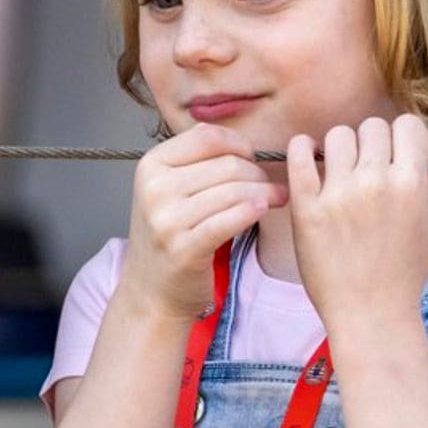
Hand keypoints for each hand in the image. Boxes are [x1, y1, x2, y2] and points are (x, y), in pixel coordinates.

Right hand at [120, 123, 286, 318]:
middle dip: (258, 174)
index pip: (209, 136)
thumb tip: (246, 142)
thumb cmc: (172, 234)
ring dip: (266, 193)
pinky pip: (232, 219)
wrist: (152, 290)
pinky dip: (253, 211)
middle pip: (229, 164)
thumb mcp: (170, 189)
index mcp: (151, 166)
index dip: (240, 145)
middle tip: (270, 187)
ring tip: (276, 199)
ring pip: (237, 191)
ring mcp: (166, 219)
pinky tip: (263, 210)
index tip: (251, 160)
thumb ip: (199, 160)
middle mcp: (154, 189)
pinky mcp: (184, 247)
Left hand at [286, 114, 427, 329]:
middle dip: (373, 142)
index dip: (404, 136)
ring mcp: (338, 194)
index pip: (409, 126)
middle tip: (368, 165)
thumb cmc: (404, 276)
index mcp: (411, 185)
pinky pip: (299, 156)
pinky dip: (302, 148)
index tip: (397, 151)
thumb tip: (425, 158)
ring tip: (340, 169)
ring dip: (341, 148)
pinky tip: (308, 155)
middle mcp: (376, 183)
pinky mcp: (307, 207)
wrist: (370, 314)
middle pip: (373, 126)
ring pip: (337, 136)